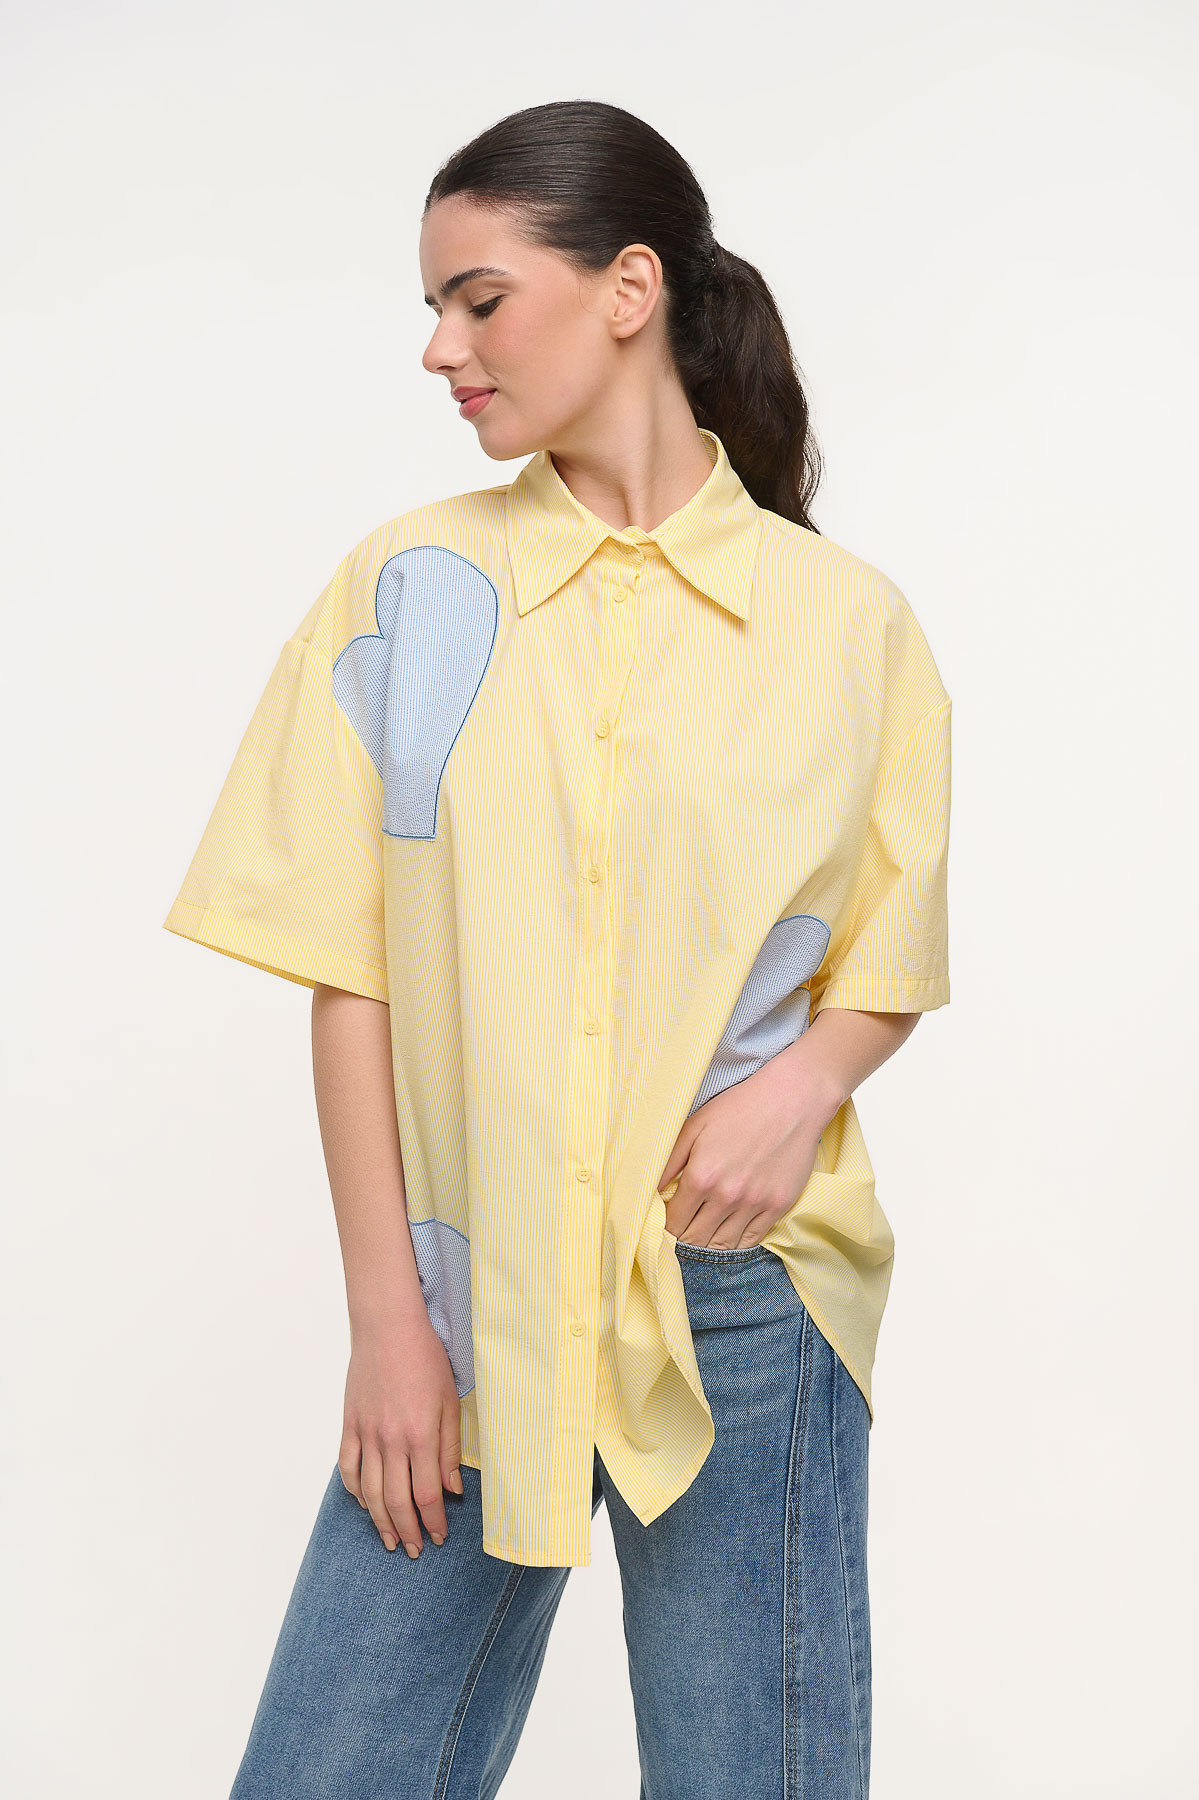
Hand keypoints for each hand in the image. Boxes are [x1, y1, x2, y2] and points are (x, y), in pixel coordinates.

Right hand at [338, 1318, 463, 1557]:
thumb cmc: (425, 1358)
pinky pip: (347, 1467)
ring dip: (380, 1520)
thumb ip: (450, 1447)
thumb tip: (454, 1489)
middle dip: (407, 1530)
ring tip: (390, 1540)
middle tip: (414, 1550)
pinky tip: (365, 1504)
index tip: (439, 1537)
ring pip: (370, 1491)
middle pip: (396, 1500)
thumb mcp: (450, 1400)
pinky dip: (355, 1491)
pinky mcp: (349, 1424)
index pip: (427, 1493)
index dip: (433, 1520)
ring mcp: (365, 1433)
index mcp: (420, 1434)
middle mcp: (390, 1439)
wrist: (387, 1326)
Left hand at [657, 1053, 836, 1248]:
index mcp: (701, 1176)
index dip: (665, 1228)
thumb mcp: (695, 1125)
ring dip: (709, 1245)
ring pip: (724, 1245)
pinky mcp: (778, 1205)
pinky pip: (753, 1239)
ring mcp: (755, 1203)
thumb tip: (650, 1190)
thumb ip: (669, 1160)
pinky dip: (738, 1242)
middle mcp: (726, 1195)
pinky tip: (729, 1234)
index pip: (674, 1222)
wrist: (792, 1099)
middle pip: (696, 1239)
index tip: (665, 1225)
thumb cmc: (740, 1107)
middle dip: (684, 1240)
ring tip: (703, 1236)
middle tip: (682, 1233)